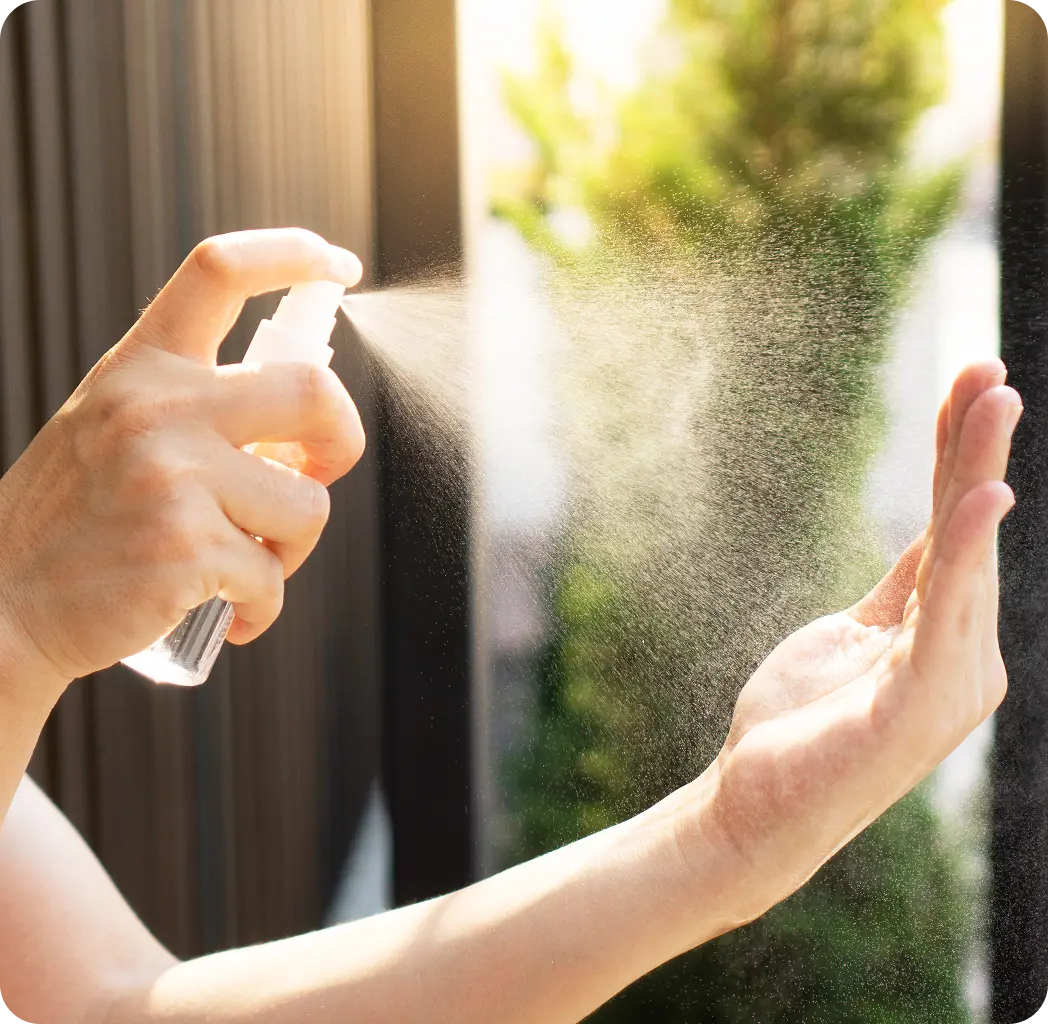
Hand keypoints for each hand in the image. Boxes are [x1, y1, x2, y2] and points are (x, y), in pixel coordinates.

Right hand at [0, 229, 365, 689]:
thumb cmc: (74, 523)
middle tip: (317, 474)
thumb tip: (308, 427)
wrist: (3, 607)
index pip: (220, 271)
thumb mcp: (115, 431)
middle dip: (343, 440)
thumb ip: (198, 411)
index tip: (340, 265)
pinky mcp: (185, 547)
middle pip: (315, 392)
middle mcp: (156, 407)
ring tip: (245, 565)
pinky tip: (231, 613)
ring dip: (293, 546)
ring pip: (309, 504)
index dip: (293, 253)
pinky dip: (263, 605)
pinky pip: (272, 577)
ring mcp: (171, 475)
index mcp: (140, 368)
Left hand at [673, 360, 1020, 924]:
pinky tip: (979, 499)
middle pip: (972, 534)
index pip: (956, 533)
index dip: (961, 459)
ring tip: (992, 398)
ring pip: (968, 561)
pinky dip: (963, 555)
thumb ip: (903, 594)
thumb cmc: (803, 726)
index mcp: (947, 640)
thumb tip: (933, 538)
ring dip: (977, 475)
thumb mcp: (854, 638)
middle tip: (987, 369)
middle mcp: (964, 658)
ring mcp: (948, 685)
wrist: (756, 809)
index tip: (968, 388)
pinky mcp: (919, 708)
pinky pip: (944, 617)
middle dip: (977, 449)